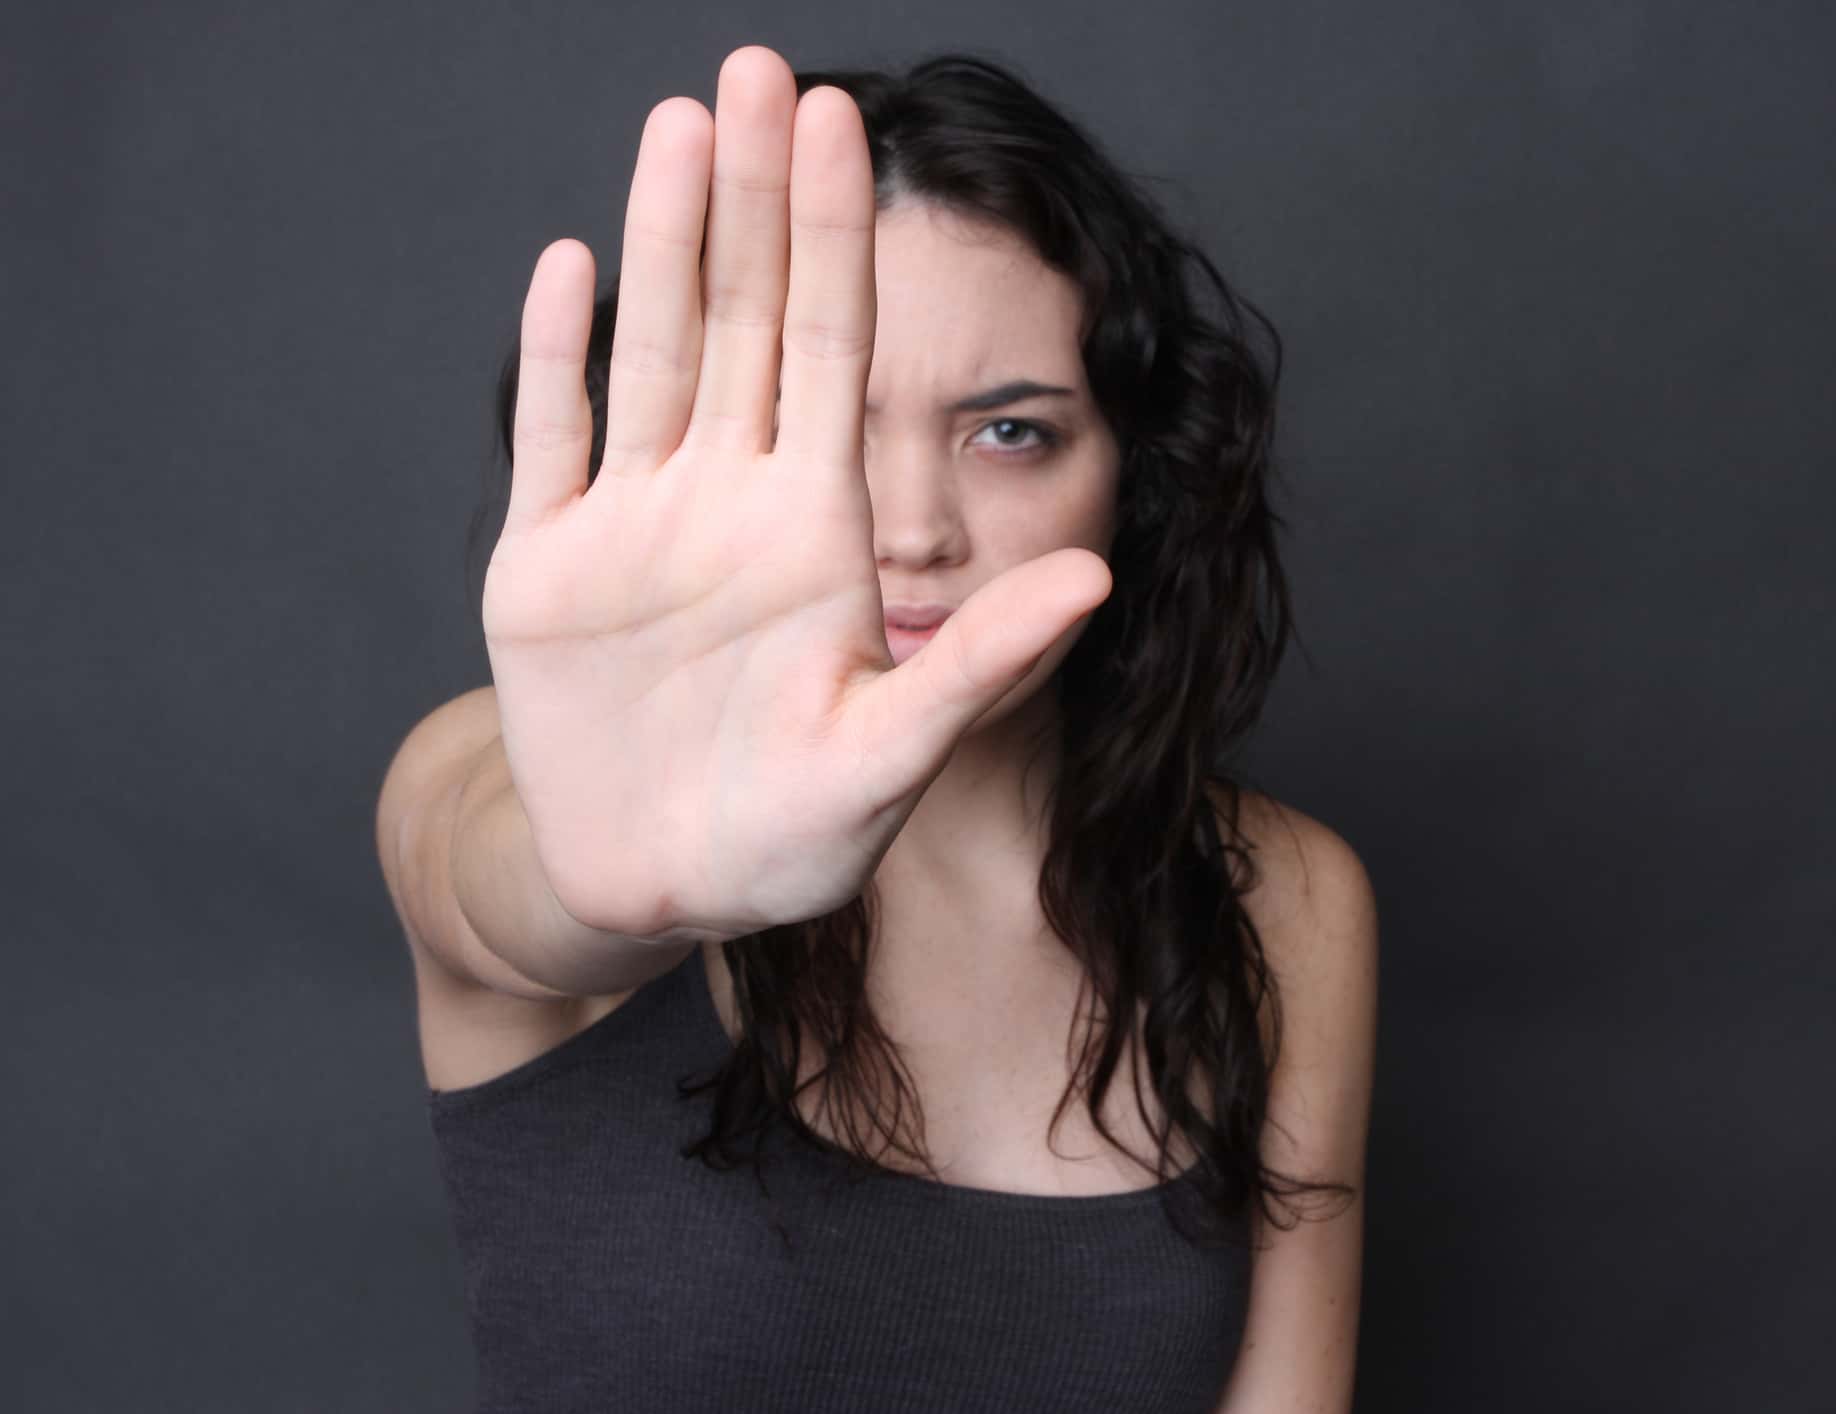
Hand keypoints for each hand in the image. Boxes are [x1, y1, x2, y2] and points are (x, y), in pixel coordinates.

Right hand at [480, 46, 1110, 941]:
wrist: (658, 891)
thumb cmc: (792, 841)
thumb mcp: (892, 756)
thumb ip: (981, 668)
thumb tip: (1094, 578)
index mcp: (816, 526)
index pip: (833, 348)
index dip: (837, 237)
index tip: (845, 122)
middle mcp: (730, 499)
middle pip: (745, 316)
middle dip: (753, 194)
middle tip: (756, 68)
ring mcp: (635, 524)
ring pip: (652, 349)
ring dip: (660, 237)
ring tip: (676, 122)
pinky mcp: (545, 567)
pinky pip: (552, 439)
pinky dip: (554, 356)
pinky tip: (566, 264)